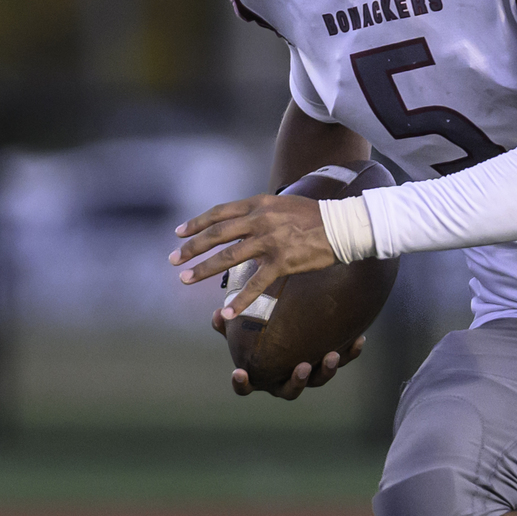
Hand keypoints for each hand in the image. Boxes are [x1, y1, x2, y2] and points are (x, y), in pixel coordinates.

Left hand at [171, 194, 335, 318]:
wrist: (342, 226)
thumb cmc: (313, 216)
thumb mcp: (282, 204)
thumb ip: (260, 212)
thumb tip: (239, 222)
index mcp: (259, 204)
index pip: (220, 213)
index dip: (197, 223)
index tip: (178, 233)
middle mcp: (260, 220)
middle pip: (217, 234)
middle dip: (191, 248)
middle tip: (174, 260)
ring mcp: (270, 241)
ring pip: (229, 257)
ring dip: (204, 269)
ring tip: (186, 279)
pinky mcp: (283, 262)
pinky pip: (256, 283)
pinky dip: (240, 299)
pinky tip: (227, 311)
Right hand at [210, 308, 364, 398]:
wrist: (293, 325)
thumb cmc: (262, 331)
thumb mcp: (244, 325)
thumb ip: (230, 322)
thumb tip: (219, 313)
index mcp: (262, 376)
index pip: (247, 387)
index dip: (242, 383)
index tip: (239, 372)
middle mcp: (285, 380)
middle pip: (290, 391)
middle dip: (297, 381)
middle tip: (302, 366)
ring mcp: (309, 373)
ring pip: (319, 380)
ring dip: (327, 370)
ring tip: (332, 355)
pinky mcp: (328, 360)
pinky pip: (342, 360)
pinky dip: (350, 352)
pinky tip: (359, 339)